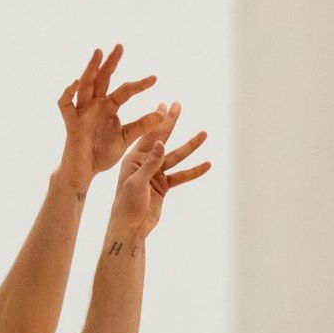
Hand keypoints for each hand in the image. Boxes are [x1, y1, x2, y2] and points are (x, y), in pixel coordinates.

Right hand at [57, 45, 162, 189]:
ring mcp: (82, 112)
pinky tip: (75, 84)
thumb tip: (162, 115)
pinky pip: (65, 105)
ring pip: (84, 86)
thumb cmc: (102, 153)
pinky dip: (68, 94)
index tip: (155, 78)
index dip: (139, 84)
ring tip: (98, 53)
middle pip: (102, 79)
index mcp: (109, 107)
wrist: (85, 172)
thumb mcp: (125, 138)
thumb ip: (142, 126)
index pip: (125, 91)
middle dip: (110, 62)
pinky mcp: (71, 123)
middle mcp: (95, 105)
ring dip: (90, 69)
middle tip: (120, 46)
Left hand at [106, 109, 209, 242]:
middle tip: (179, 105)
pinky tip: (206, 165)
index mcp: (134, 159)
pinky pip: (181, 176)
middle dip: (171, 123)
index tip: (165, 105)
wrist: (130, 228)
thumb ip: (150, 163)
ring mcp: (156, 174)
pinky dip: (194, 171)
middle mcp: (145, 163)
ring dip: (190, 146)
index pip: (148, 136)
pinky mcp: (164, 186)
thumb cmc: (126, 205)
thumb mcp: (136, 183)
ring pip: (176, 157)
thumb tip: (161, 142)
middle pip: (162, 139)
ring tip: (204, 134)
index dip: (157, 121)